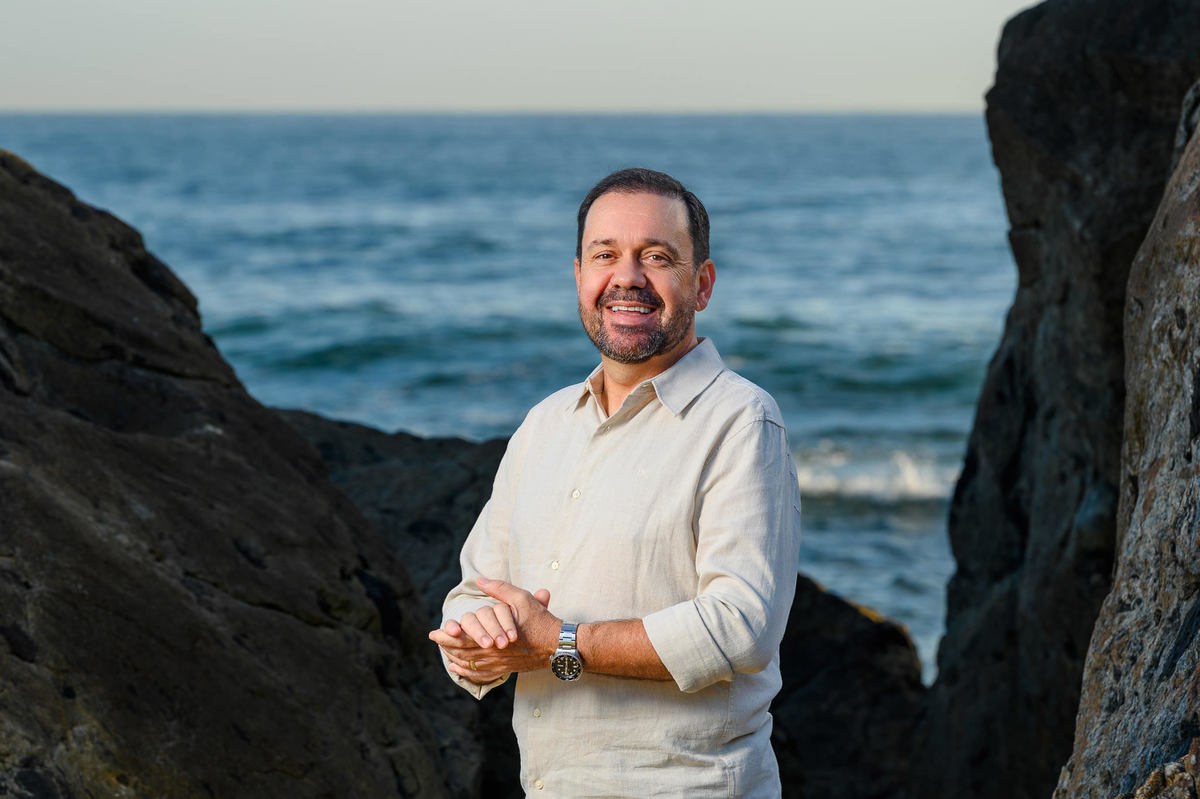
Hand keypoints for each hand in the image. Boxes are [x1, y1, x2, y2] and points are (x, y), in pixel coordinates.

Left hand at [430, 578, 556, 683]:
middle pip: (463, 652)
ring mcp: (499, 663)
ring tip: (444, 652)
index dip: (447, 636)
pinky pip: (481, 674)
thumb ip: (499, 589)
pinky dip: (467, 672)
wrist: (558, 645)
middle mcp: (494, 652)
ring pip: (470, 664)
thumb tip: (479, 580)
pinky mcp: (505, 669)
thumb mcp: (521, 598)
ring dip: (454, 658)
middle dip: (446, 646)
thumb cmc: (540, 621)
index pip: (464, 638)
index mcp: (494, 635)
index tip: (434, 632)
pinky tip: (459, 668)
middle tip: (435, 639)